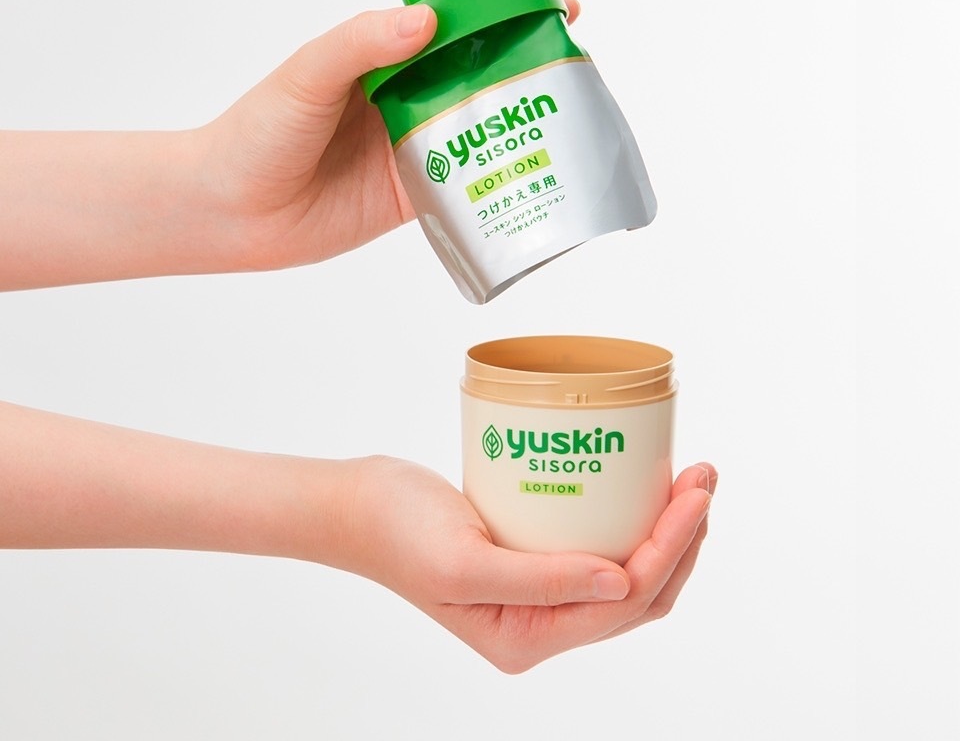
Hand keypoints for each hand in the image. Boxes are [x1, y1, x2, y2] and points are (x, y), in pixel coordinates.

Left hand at [197, 0, 580, 271]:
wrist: (232, 213)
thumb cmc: (257, 132)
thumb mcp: (307, 74)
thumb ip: (361, 43)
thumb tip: (427, 19)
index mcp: (383, 57)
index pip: (454, 25)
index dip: (502, 15)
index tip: (552, 7)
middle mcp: (405, 98)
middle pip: (478, 75)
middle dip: (526, 69)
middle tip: (573, 69)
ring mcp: (413, 147)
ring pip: (479, 128)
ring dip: (520, 124)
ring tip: (569, 120)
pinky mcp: (414, 194)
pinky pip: (465, 183)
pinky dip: (497, 180)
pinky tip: (532, 175)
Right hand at [339, 455, 714, 673]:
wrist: (358, 506)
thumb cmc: (398, 532)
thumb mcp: (464, 564)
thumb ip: (542, 582)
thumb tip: (622, 582)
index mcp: (527, 638)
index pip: (624, 600)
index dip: (671, 548)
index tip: (694, 493)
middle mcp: (540, 623)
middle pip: (638, 591)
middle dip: (681, 539)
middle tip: (702, 478)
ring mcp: (537, 590)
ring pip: (624, 571)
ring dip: (662, 530)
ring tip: (688, 480)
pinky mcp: (531, 555)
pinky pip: (595, 546)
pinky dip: (627, 521)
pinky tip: (637, 485)